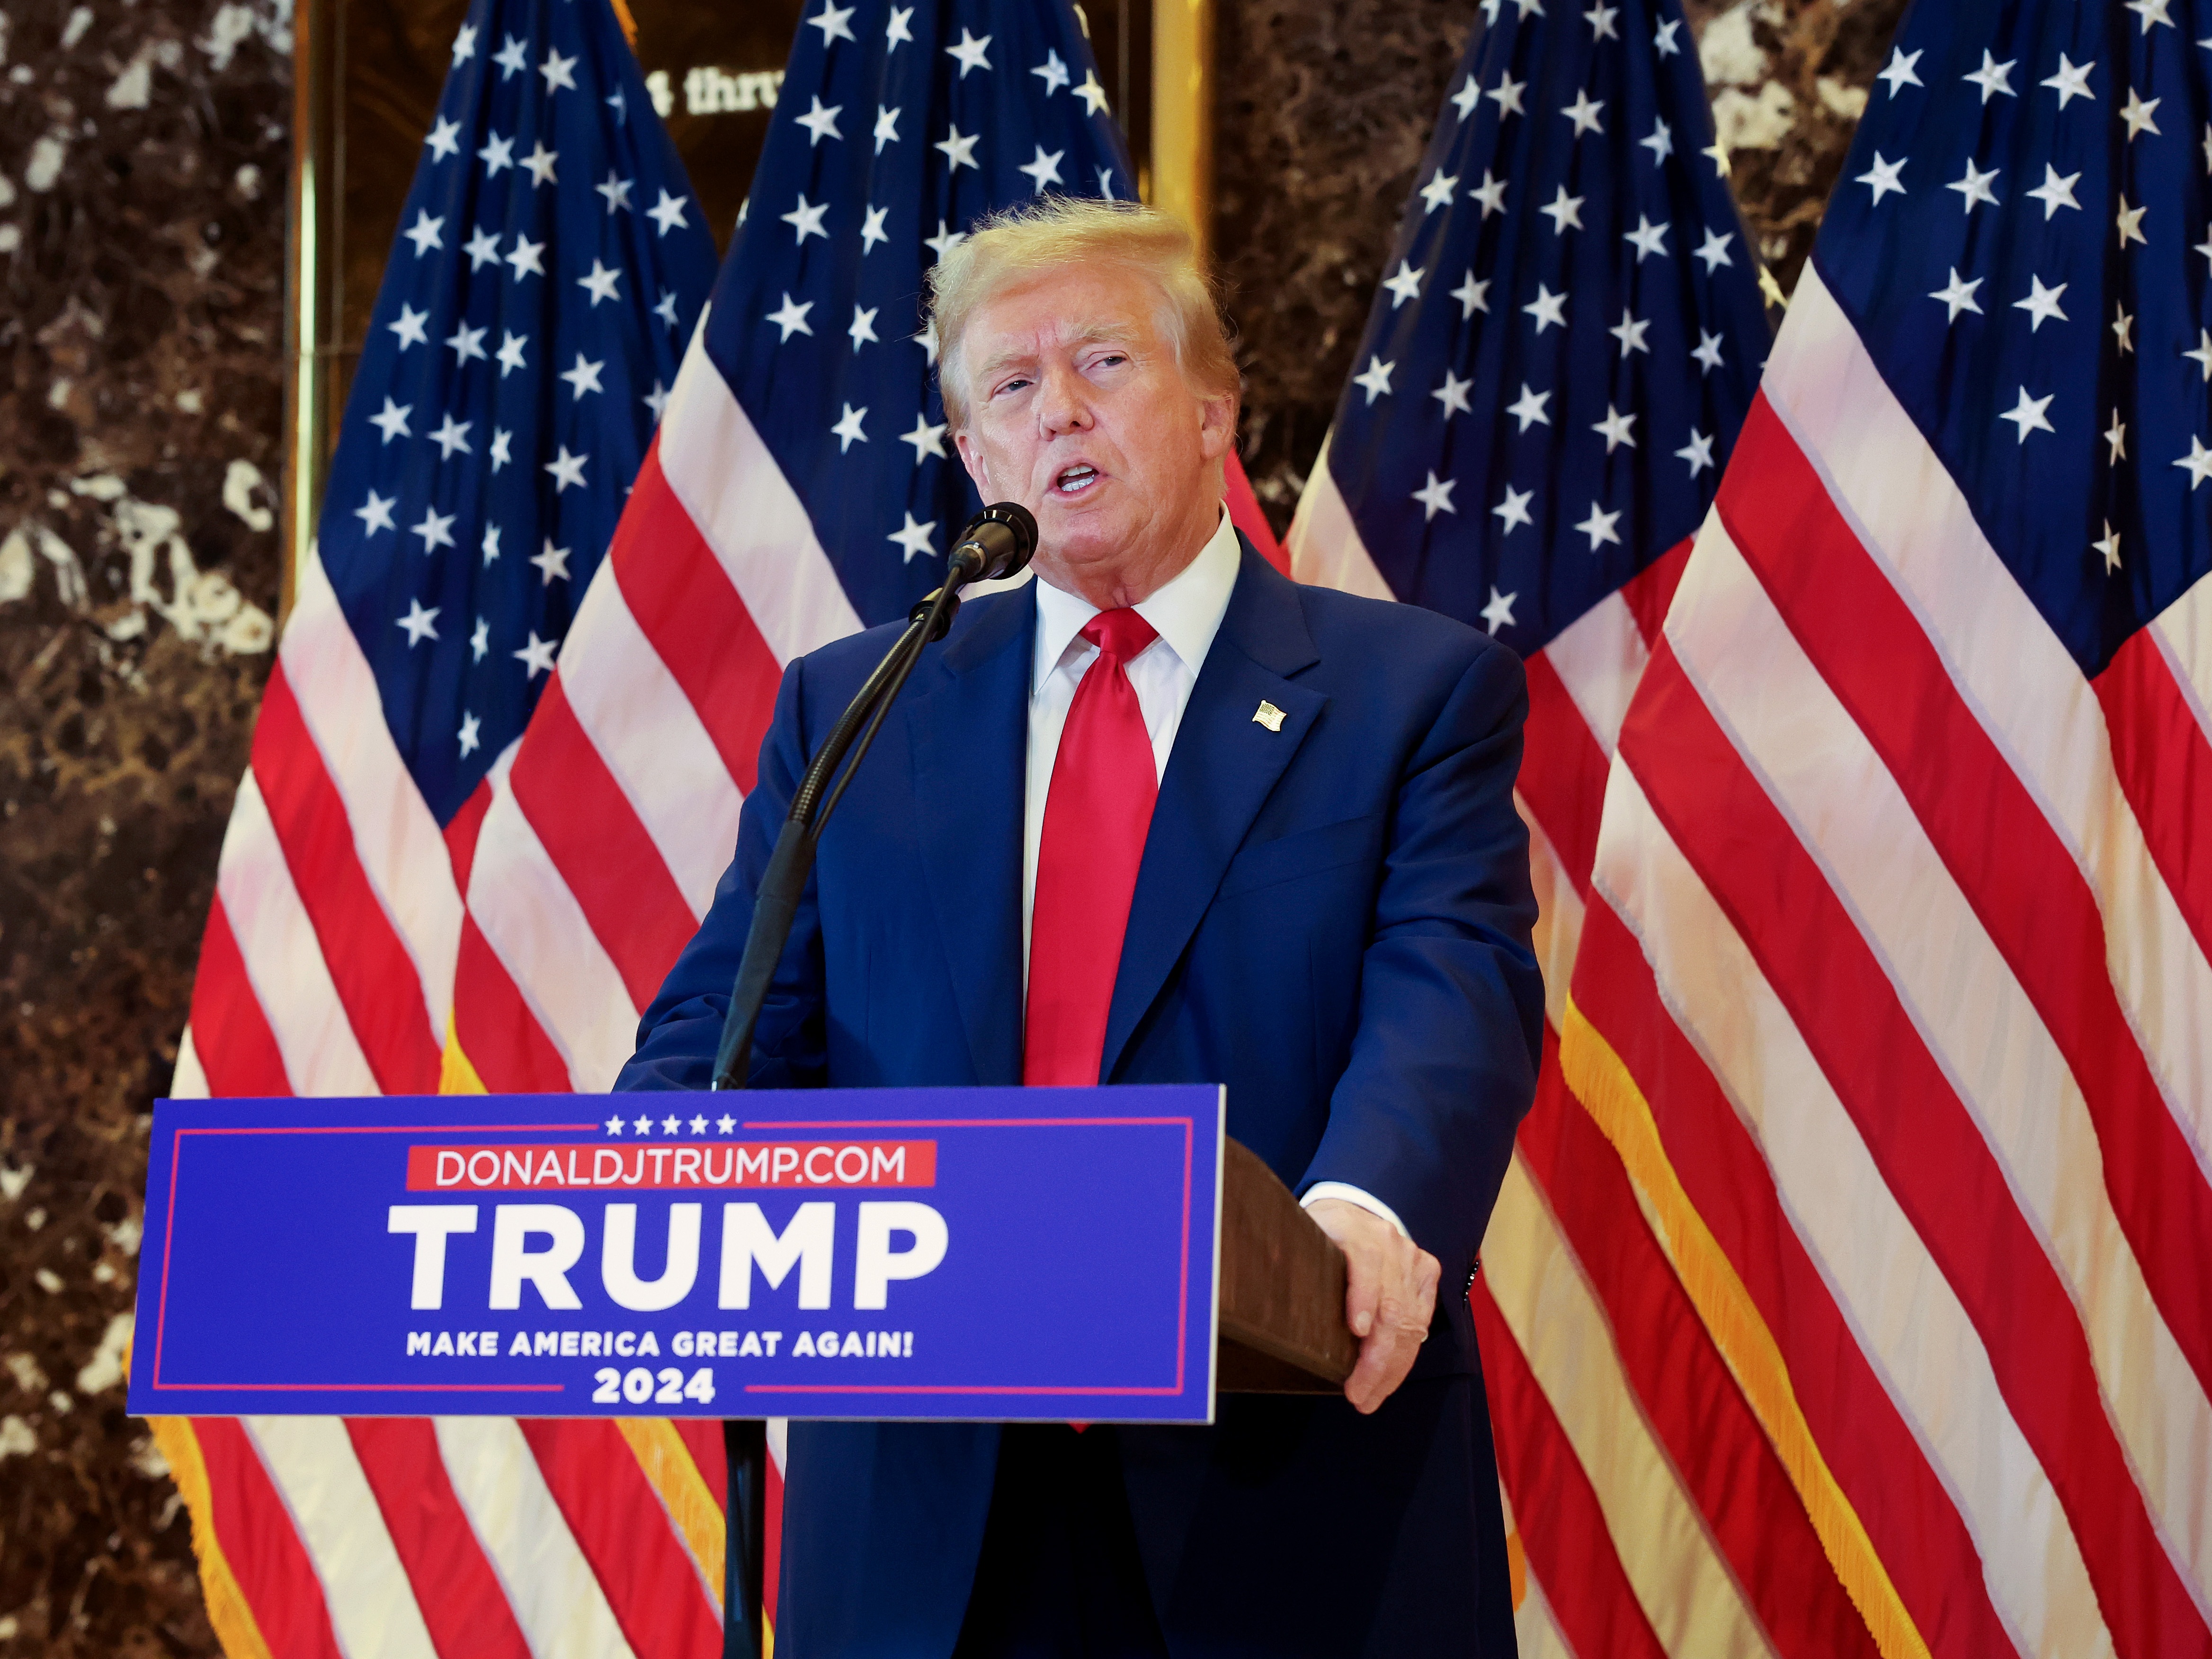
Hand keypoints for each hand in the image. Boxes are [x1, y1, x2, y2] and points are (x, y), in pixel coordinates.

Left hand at [1304, 1198, 1441, 1414]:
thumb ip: (1286, 1259)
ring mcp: (1411, 1259)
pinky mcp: (1426, 1272)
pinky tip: (1389, 1378)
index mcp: (1354, 1231)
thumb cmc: (1322, 1233)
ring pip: (1410, 1321)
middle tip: (1358, 1395)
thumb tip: (1256, 1287)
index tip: (1356, 1330)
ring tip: (1370, 1396)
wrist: (1356, 1210)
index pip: (1365, 1261)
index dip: (1363, 1296)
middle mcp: (1389, 1243)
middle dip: (1376, 1358)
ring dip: (1391, 1367)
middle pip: (1392, 1304)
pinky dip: (1406, 1354)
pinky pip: (1423, 1320)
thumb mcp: (1301, 1237)